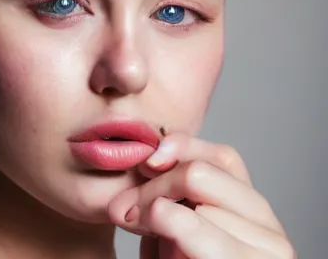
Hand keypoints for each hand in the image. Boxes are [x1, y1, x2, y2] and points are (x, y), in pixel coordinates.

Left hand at [107, 133, 295, 257]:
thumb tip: (149, 159)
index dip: (181, 148)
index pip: (222, 156)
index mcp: (249, 210)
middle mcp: (268, 227)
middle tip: (126, 210)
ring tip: (152, 236)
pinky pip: (199, 233)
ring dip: (159, 214)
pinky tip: (165, 245)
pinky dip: (173, 231)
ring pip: (197, 202)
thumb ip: (169, 196)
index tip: (146, 162)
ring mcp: (269, 253)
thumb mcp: (173, 232)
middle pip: (201, 173)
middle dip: (154, 187)